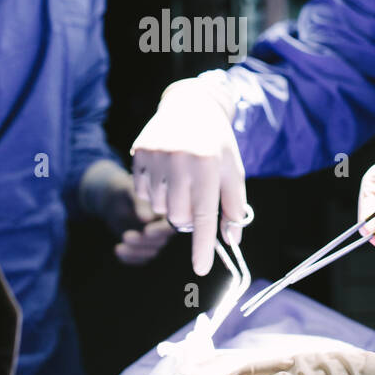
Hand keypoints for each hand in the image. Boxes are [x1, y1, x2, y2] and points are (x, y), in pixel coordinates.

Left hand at [113, 192, 178, 265]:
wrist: (115, 200)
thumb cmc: (126, 192)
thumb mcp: (131, 193)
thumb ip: (140, 205)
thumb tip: (147, 219)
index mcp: (169, 212)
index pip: (171, 224)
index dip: (161, 230)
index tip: (147, 231)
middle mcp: (165, 228)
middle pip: (161, 240)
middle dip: (143, 241)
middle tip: (126, 236)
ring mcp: (156, 240)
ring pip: (151, 252)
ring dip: (135, 251)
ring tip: (118, 247)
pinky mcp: (144, 249)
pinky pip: (140, 258)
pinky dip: (129, 258)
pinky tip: (117, 250)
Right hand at [131, 78, 249, 275]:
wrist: (190, 105)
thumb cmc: (216, 143)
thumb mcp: (233, 170)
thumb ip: (234, 206)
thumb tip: (231, 240)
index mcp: (208, 164)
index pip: (204, 214)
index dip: (201, 245)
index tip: (200, 268)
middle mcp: (180, 159)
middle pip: (179, 217)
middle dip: (188, 219)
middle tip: (195, 202)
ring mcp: (156, 155)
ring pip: (160, 207)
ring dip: (171, 204)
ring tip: (181, 181)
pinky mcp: (139, 153)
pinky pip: (143, 193)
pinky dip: (154, 192)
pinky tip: (165, 173)